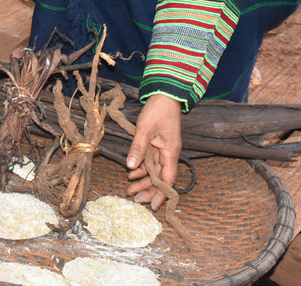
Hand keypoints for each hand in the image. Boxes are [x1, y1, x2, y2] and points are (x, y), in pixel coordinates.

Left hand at [124, 93, 181, 210]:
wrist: (164, 95)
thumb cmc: (157, 110)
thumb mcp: (145, 129)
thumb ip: (138, 148)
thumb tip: (131, 167)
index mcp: (170, 152)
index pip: (167, 179)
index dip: (161, 193)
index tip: (153, 205)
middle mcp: (169, 154)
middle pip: (160, 178)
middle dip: (148, 190)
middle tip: (134, 199)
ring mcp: (163, 150)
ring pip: (154, 171)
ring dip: (143, 180)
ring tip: (129, 189)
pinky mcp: (158, 145)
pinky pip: (150, 162)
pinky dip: (142, 169)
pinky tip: (131, 173)